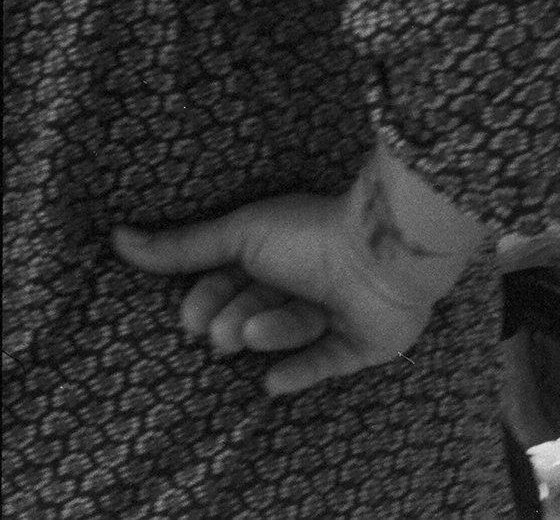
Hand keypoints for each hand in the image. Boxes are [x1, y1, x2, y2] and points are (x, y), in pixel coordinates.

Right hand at [113, 191, 438, 396]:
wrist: (382, 253)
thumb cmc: (310, 235)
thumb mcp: (241, 235)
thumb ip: (184, 247)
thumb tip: (118, 239)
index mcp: (280, 250)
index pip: (233, 283)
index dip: (208, 303)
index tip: (190, 319)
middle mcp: (310, 279)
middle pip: (256, 310)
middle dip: (233, 322)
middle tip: (221, 332)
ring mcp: (340, 310)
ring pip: (290, 333)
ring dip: (268, 334)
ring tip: (254, 331)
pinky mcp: (366, 341)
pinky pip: (329, 362)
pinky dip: (301, 372)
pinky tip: (272, 383)